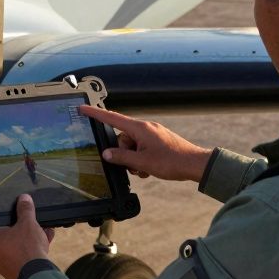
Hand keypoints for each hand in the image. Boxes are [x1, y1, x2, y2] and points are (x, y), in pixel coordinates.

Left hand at [0, 194, 54, 278]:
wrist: (37, 275)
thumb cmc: (27, 248)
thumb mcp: (28, 223)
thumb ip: (25, 209)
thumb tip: (24, 198)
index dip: (11, 217)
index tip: (20, 214)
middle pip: (10, 234)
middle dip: (25, 227)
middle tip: (35, 222)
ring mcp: (3, 263)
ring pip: (18, 245)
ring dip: (31, 237)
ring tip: (45, 231)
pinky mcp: (14, 271)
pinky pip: (22, 255)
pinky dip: (32, 249)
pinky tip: (46, 241)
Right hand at [80, 106, 212, 181]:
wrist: (196, 164)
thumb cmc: (171, 161)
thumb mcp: (142, 163)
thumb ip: (122, 158)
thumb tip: (107, 154)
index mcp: (140, 128)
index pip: (111, 118)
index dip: (95, 113)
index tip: (82, 109)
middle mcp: (145, 127)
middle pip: (123, 137)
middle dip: (124, 152)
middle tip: (135, 166)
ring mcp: (153, 133)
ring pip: (133, 144)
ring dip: (134, 158)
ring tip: (145, 170)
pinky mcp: (159, 140)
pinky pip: (143, 147)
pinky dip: (142, 158)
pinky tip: (150, 168)